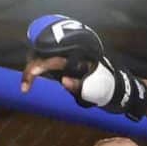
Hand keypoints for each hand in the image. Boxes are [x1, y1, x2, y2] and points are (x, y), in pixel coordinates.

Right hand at [21, 14, 146, 118]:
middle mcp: (72, 55)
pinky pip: (52, 61)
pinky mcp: (70, 63)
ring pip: (46, 55)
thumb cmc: (108, 89)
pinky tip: (36, 74)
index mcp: (77, 59)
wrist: (120, 88)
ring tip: (29, 81)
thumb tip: (63, 81)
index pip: (49, 61)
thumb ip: (79, 86)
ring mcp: (70, 58)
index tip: (25, 87)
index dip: (33, 71)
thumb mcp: (95, 91)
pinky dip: (42, 66)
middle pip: (43, 54)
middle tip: (27, 84)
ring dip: (35, 65)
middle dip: (31, 66)